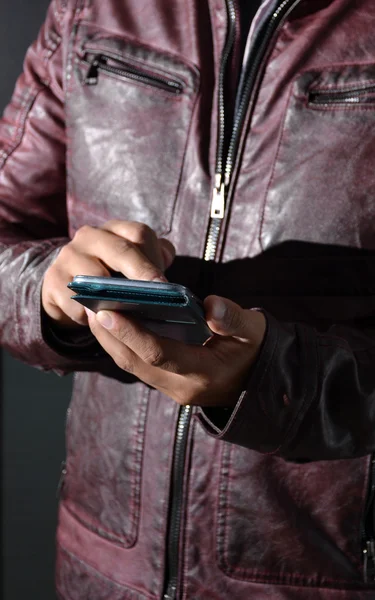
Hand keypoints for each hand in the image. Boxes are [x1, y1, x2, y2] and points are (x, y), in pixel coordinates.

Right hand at [42, 220, 174, 327]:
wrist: (66, 286)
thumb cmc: (110, 275)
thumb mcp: (131, 263)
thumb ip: (154, 257)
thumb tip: (166, 258)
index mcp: (115, 229)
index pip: (138, 234)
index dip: (154, 257)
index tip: (166, 283)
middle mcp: (90, 236)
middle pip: (121, 251)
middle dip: (141, 273)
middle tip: (157, 295)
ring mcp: (69, 256)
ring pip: (96, 277)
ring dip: (113, 298)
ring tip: (130, 314)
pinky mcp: (53, 280)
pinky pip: (75, 300)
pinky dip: (89, 315)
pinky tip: (101, 323)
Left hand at [86, 296, 266, 407]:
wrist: (260, 382)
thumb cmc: (257, 350)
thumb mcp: (255, 331)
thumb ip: (234, 318)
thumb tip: (211, 305)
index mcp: (204, 374)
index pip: (159, 353)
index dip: (132, 332)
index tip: (107, 311)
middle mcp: (183, 388)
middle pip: (136, 362)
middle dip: (109, 336)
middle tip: (89, 306)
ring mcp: (173, 390)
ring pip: (132, 366)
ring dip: (110, 341)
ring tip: (92, 311)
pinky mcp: (168, 385)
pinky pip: (138, 365)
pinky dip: (122, 345)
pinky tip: (112, 323)